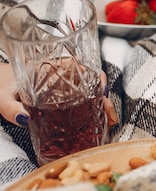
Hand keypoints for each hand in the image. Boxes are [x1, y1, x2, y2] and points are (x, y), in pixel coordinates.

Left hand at [0, 63, 118, 127]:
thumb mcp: (2, 96)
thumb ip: (11, 108)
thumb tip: (25, 120)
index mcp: (49, 68)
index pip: (81, 66)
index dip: (97, 77)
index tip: (102, 91)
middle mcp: (60, 77)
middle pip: (92, 83)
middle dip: (105, 99)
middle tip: (110, 116)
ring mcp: (61, 89)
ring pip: (89, 94)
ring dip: (101, 107)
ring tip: (108, 123)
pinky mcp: (59, 101)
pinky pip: (80, 104)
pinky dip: (91, 112)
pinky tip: (95, 123)